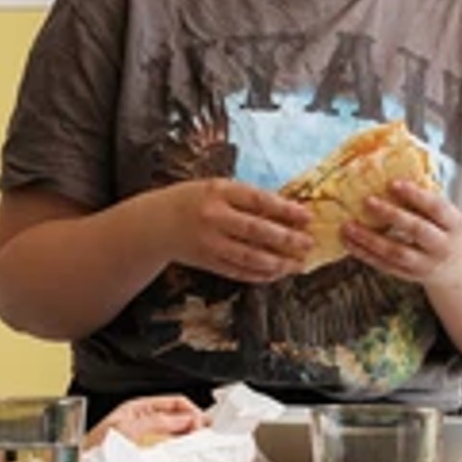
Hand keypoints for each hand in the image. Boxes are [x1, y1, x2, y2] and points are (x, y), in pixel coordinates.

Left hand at [90, 394, 206, 447]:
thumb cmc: (95, 447)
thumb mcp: (129, 428)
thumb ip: (157, 421)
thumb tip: (185, 420)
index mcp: (138, 408)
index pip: (174, 402)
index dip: (191, 410)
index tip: (203, 423)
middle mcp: (141, 419)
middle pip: (176, 416)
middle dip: (193, 422)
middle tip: (207, 434)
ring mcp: (143, 436)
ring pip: (174, 431)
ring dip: (188, 435)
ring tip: (200, 443)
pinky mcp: (143, 452)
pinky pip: (167, 445)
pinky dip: (179, 447)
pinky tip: (184, 453)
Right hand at [152, 179, 311, 288]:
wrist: (154, 223)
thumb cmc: (192, 200)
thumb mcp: (215, 187)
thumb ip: (245, 198)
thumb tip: (286, 211)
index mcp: (218, 191)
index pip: (258, 201)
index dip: (285, 210)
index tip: (307, 216)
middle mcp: (213, 216)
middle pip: (256, 230)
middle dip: (286, 239)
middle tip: (308, 243)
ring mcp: (209, 242)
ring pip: (249, 256)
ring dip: (277, 262)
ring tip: (298, 264)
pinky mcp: (206, 261)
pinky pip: (238, 271)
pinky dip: (259, 274)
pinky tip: (276, 273)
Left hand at [341, 179, 461, 284]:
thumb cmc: (450, 233)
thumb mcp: (449, 218)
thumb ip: (427, 203)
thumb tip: (395, 177)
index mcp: (455, 226)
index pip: (437, 208)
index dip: (416, 195)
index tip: (394, 182)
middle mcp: (442, 246)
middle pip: (417, 230)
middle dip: (391, 215)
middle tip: (367, 201)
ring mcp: (426, 264)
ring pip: (396, 252)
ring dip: (370, 239)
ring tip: (348, 226)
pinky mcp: (410, 275)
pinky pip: (386, 266)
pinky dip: (366, 254)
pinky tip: (350, 243)